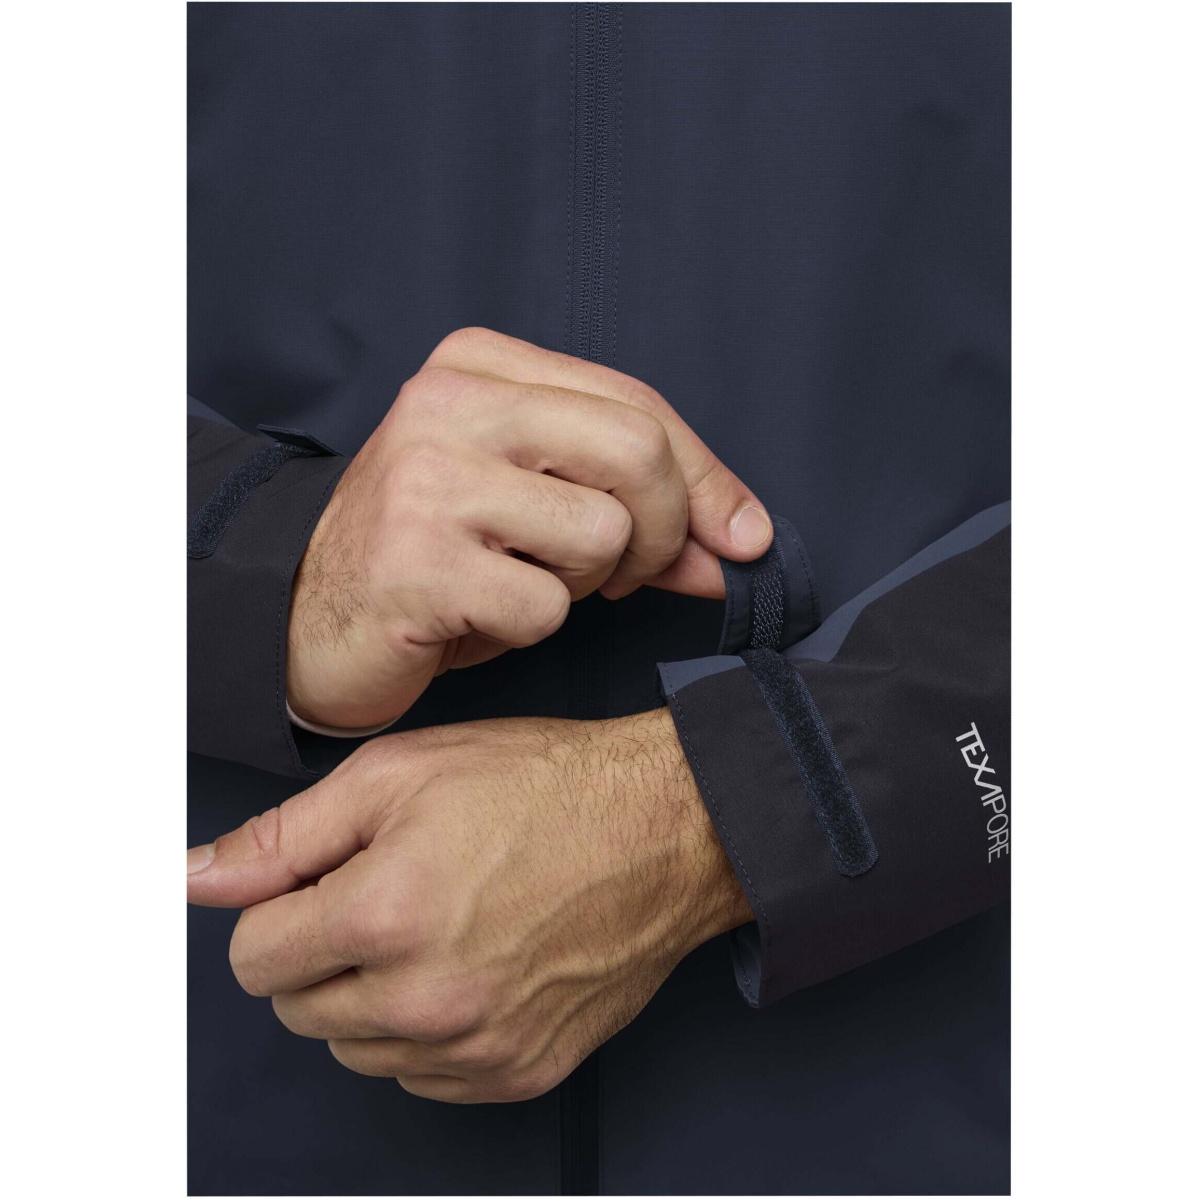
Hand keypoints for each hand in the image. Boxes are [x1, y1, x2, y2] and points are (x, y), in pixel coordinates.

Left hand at [186, 709, 752, 1102]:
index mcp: (385, 914)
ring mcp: (475, 1049)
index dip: (284, 910)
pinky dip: (426, 1032)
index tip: (330, 881)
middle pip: (298, 1008)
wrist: (664, 829)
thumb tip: (197, 879)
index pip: (253, 959)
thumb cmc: (543, 788)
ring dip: (372, 994)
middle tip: (394, 890)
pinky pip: (422, 1077)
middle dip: (323, 951)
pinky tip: (471, 966)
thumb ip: (286, 835)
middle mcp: (426, 1000)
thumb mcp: (401, 773)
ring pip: (356, 1048)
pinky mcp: (517, 1073)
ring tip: (439, 924)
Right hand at [287, 327, 771, 727]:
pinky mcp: (418, 561)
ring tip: (521, 584)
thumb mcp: (534, 503)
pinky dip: (531, 628)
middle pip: (640, 451)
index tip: (741, 537)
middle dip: (665, 533)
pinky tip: (478, 616)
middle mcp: (448, 405)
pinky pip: (548, 605)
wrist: (307, 617)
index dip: (709, 479)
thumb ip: (636, 506)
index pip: (638, 404)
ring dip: (585, 585)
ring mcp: (428, 479)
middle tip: (626, 576)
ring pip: (603, 533)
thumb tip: (742, 543)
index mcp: (478, 365)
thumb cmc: (434, 554)